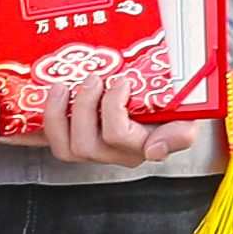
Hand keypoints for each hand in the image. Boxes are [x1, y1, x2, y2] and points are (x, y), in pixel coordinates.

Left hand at [40, 52, 177, 172]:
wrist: (162, 102)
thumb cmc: (171, 108)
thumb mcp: (186, 118)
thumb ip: (180, 134)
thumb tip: (154, 150)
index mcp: (144, 145)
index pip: (120, 137)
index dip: (113, 110)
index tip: (123, 82)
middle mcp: (117, 154)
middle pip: (87, 144)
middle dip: (85, 107)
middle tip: (94, 79)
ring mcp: (94, 150)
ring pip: (66, 148)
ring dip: (59, 114)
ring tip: (64, 87)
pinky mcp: (74, 141)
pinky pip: (53, 142)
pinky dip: (46, 121)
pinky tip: (50, 98)